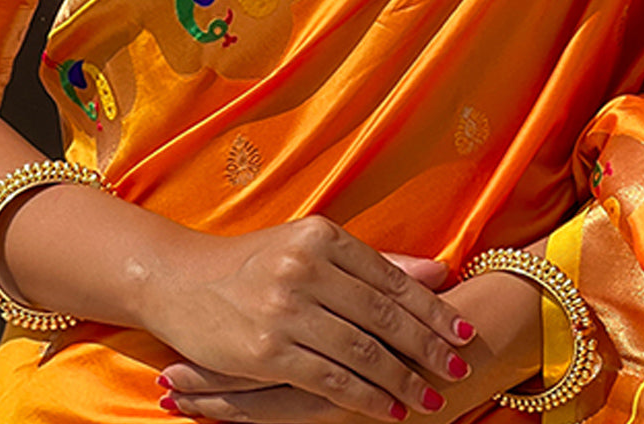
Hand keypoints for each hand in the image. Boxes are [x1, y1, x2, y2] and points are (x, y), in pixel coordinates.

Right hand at [150, 245, 474, 420]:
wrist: (180, 278)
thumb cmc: (253, 260)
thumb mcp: (311, 245)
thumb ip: (375, 260)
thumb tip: (439, 273)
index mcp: (320, 235)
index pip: (388, 277)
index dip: (430, 307)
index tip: (463, 329)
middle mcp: (304, 267)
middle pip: (381, 313)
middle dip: (426, 345)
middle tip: (459, 366)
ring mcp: (284, 309)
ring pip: (361, 350)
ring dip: (402, 378)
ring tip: (432, 397)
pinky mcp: (266, 349)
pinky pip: (329, 378)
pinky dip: (365, 397)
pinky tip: (390, 409)